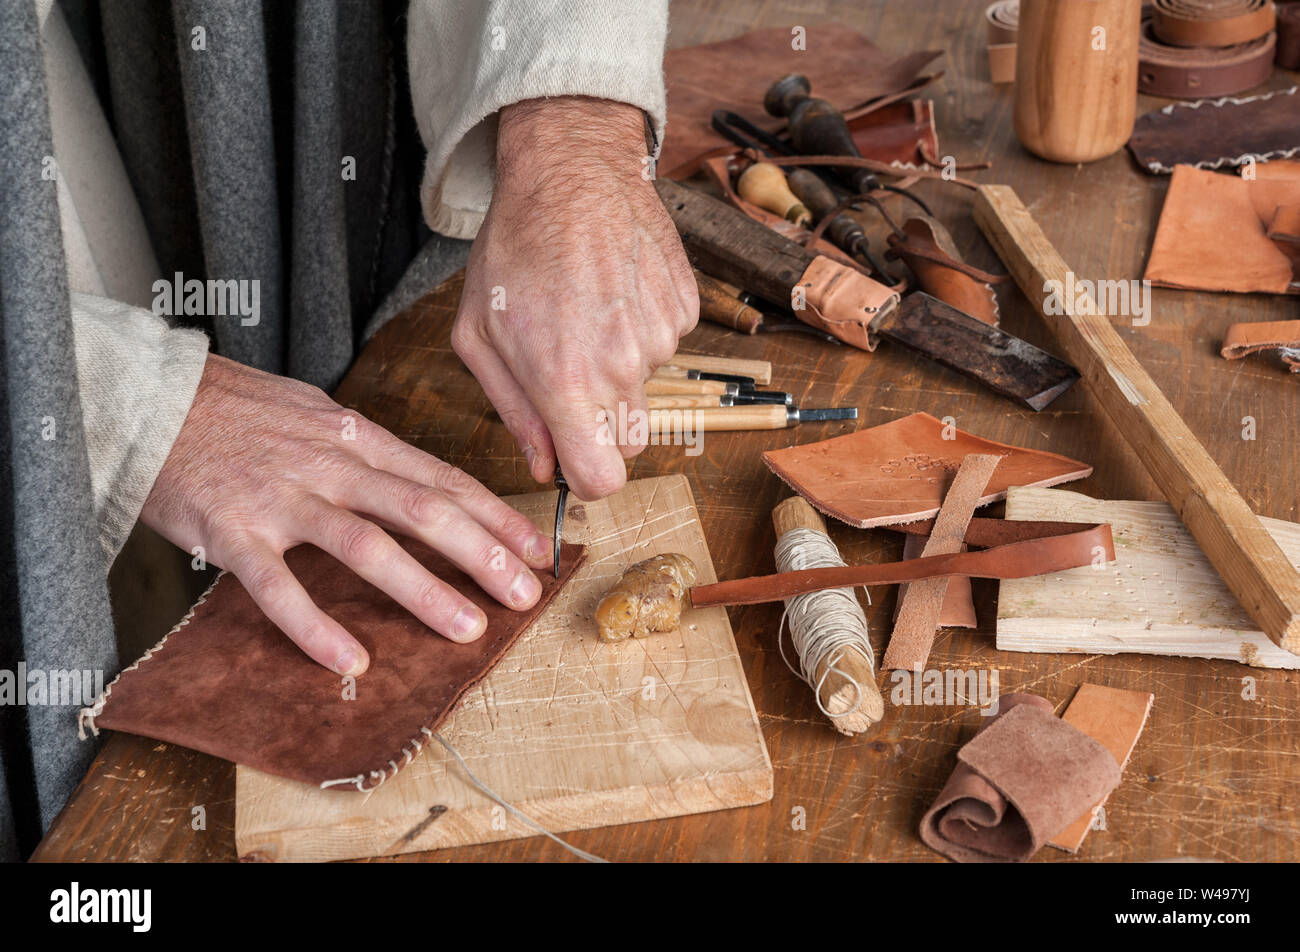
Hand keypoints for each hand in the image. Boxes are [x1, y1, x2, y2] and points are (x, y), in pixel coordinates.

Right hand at [139, 355, 554, 675]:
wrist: (149, 396)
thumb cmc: (239, 411)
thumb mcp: (317, 415)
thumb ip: (368, 452)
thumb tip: (422, 483)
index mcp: (357, 438)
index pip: (442, 478)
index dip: (496, 516)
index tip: (537, 549)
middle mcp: (331, 465)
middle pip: (422, 509)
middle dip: (482, 554)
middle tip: (524, 595)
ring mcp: (283, 498)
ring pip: (366, 545)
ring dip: (423, 589)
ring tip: (466, 628)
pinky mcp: (233, 532)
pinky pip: (279, 587)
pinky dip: (315, 627)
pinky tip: (351, 661)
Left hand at [451, 96, 697, 500]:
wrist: (572, 171)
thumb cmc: (515, 248)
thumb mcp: (479, 335)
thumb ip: (513, 411)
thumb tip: (544, 465)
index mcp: (566, 383)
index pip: (602, 479)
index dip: (586, 477)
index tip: (573, 458)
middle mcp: (622, 368)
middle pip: (629, 444)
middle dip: (600, 427)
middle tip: (569, 377)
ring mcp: (662, 338)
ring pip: (645, 389)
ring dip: (618, 368)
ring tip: (585, 313)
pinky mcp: (685, 309)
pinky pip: (665, 345)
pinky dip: (641, 330)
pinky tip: (612, 291)